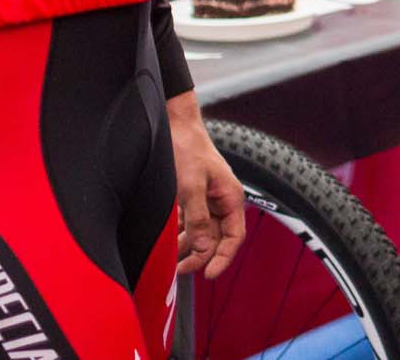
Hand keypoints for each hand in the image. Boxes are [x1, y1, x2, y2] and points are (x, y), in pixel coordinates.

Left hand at [167, 92, 245, 279]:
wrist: (174, 125)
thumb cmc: (187, 148)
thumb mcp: (191, 184)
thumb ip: (198, 218)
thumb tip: (202, 247)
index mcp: (230, 198)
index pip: (234, 237)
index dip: (223, 258)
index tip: (208, 275)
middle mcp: (221, 202)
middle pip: (215, 239)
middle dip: (199, 256)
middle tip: (179, 270)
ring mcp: (206, 200)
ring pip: (200, 234)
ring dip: (185, 246)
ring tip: (167, 258)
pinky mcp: (191, 198)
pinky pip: (188, 223)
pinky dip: (178, 233)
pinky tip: (165, 240)